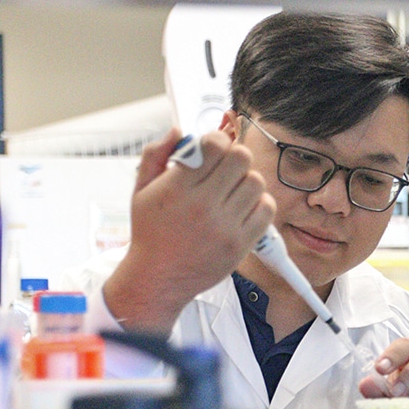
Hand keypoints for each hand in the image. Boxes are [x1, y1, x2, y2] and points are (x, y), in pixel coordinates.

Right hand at [103, 128, 275, 332]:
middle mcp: (203, 206)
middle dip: (234, 156)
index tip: (213, 147)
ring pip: (257, 181)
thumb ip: (156, 154)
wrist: (158, 277)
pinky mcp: (241, 244)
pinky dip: (259, 203)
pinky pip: (267, 209)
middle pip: (241, 158)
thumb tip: (179, 130)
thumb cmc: (150, 233)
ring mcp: (225, 226)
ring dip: (247, 180)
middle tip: (225, 166)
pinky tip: (243, 206)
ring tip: (232, 189)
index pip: (214, 145)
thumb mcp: (141, 189)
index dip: (217, 140)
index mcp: (178, 188)